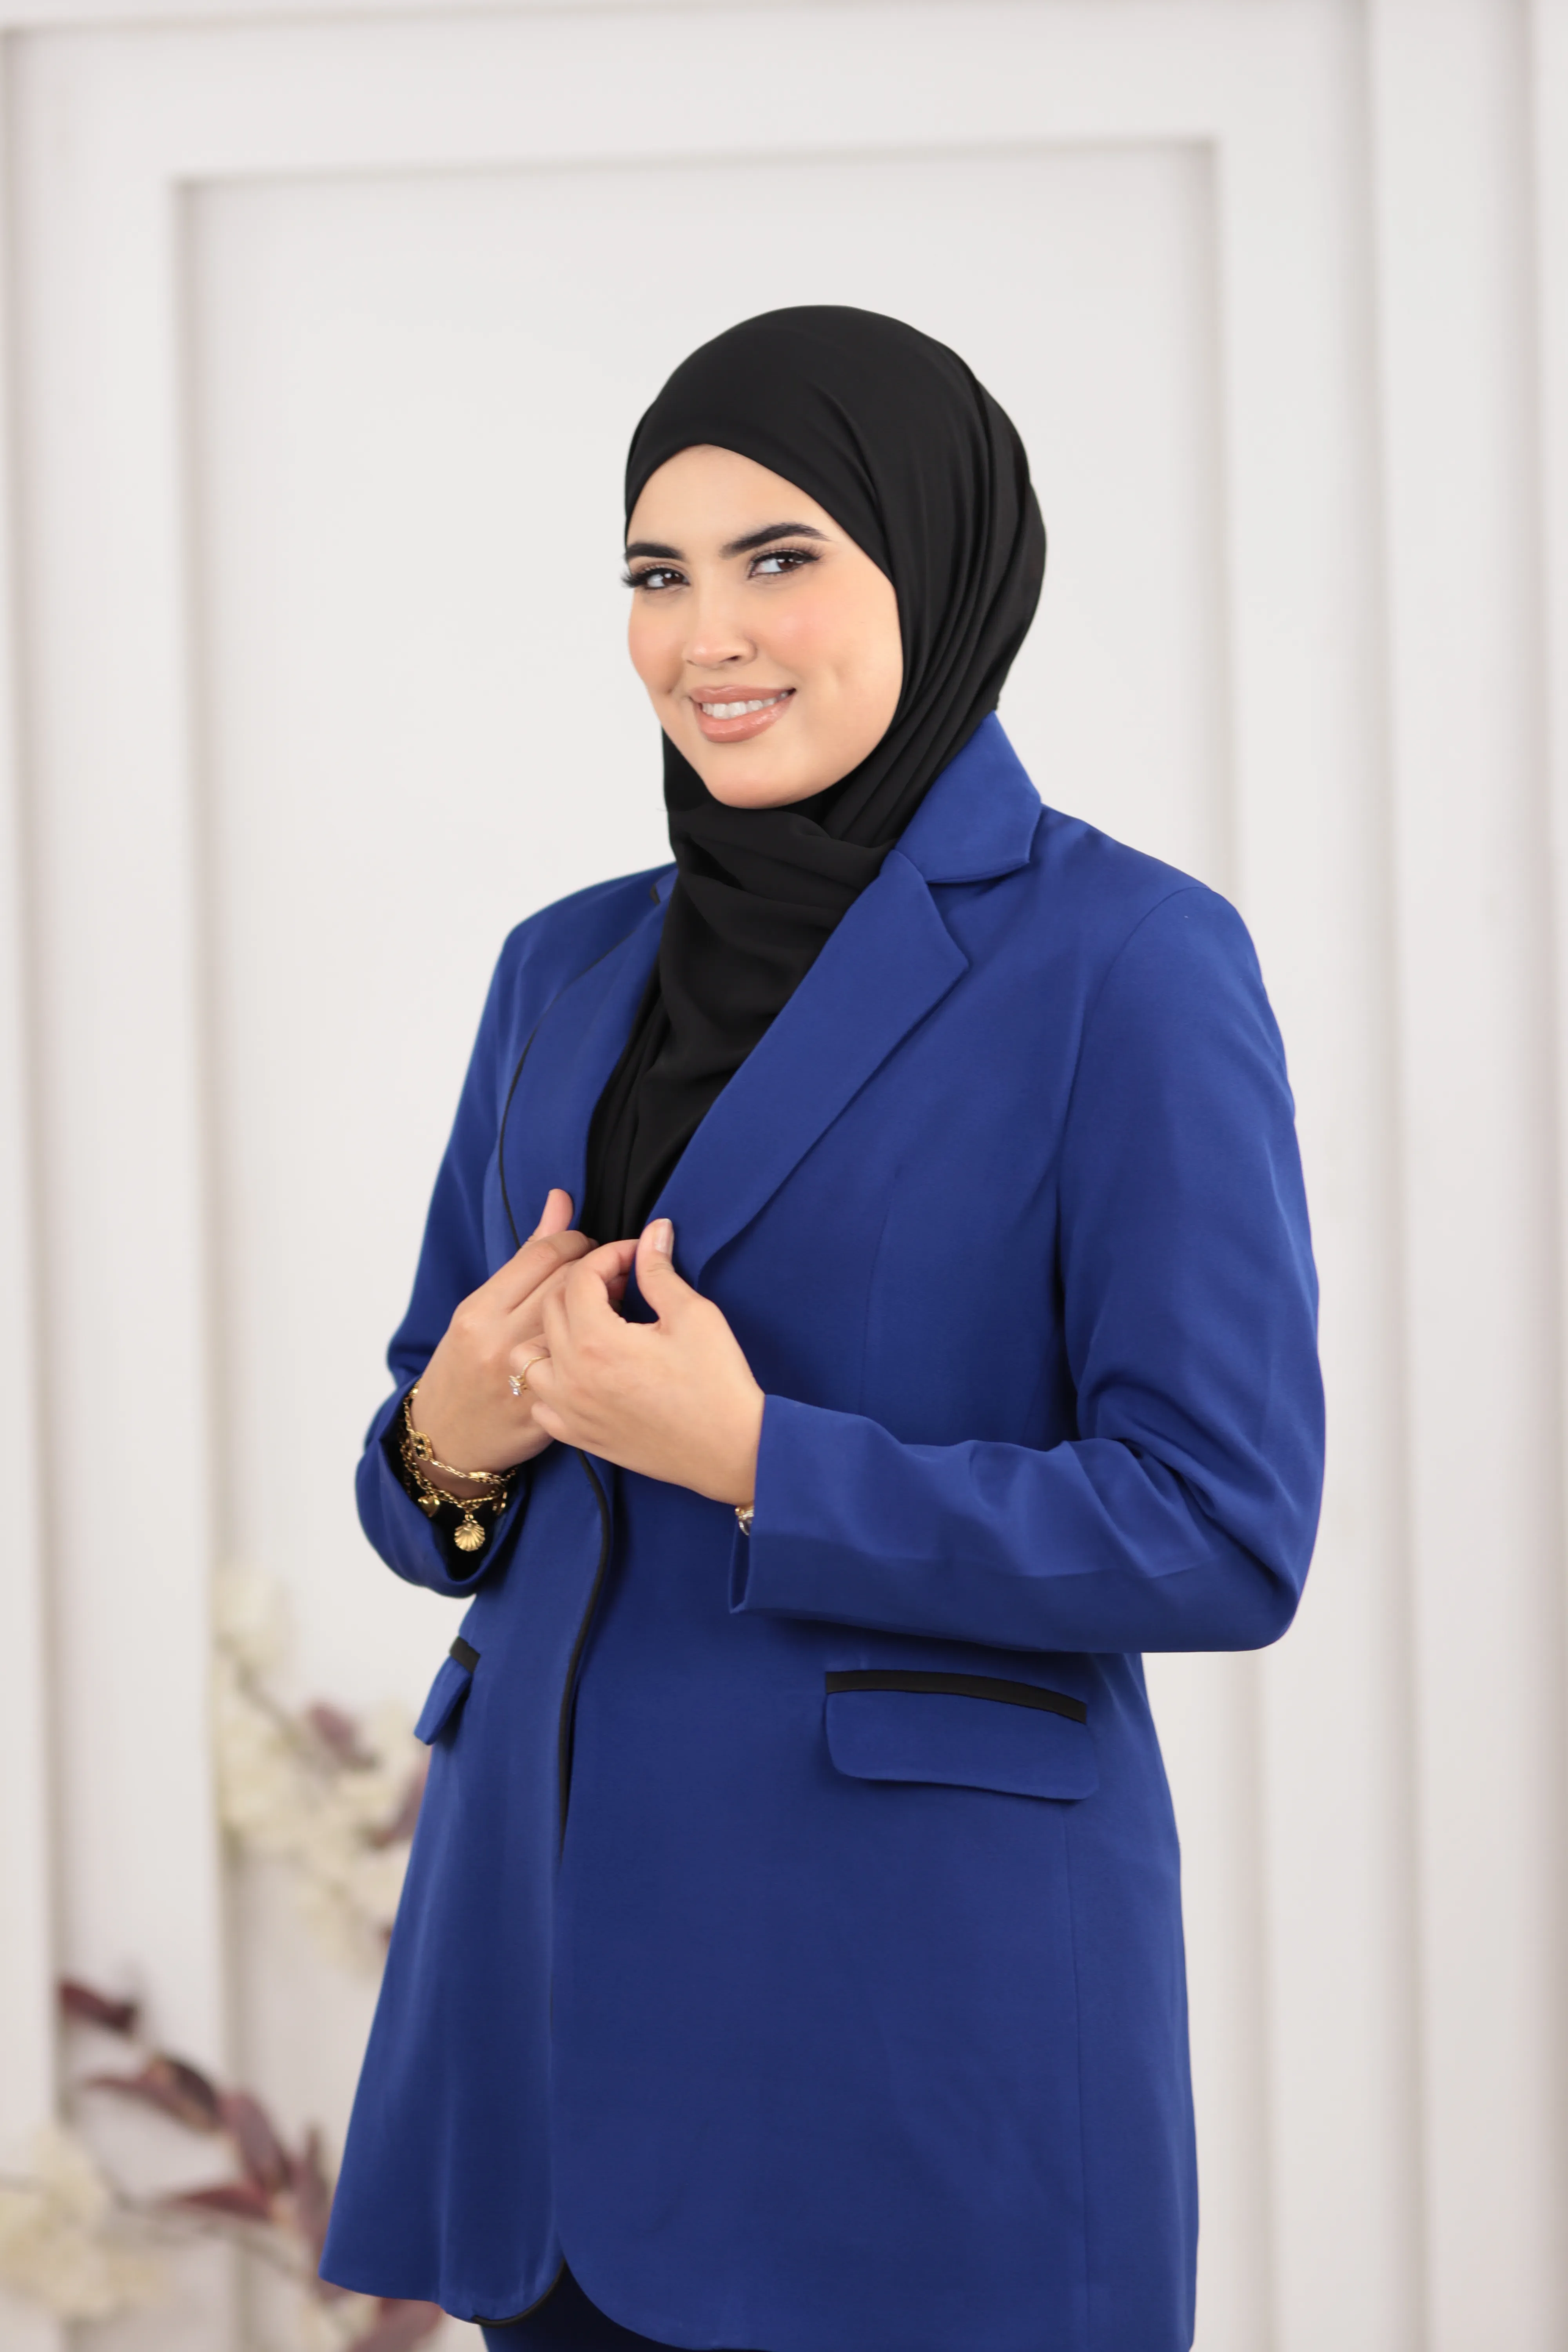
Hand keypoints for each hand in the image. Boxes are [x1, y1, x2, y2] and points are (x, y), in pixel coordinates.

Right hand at [412, 1189, 613, 1481]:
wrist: (449, 1437)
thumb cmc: (465, 1364)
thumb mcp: (482, 1307)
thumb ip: (528, 1254)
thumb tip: (561, 1200)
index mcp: (480, 1311)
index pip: (545, 1254)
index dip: (578, 1241)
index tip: (588, 1246)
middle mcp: (499, 1342)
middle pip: (570, 1283)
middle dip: (599, 1267)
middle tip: (611, 1269)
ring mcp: (525, 1379)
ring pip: (585, 1323)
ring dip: (610, 1302)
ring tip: (615, 1299)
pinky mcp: (549, 1410)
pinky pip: (590, 1365)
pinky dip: (608, 1343)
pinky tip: (613, 1338)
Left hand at [527, 1220, 763, 1505]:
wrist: (729, 1450)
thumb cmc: (717, 1384)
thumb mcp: (694, 1316)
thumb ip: (660, 1271)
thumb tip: (653, 1233)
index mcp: (598, 1341)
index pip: (580, 1277)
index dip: (608, 1254)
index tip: (635, 1254)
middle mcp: (572, 1375)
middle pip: (552, 1307)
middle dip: (584, 1283)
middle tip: (623, 1282)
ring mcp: (570, 1409)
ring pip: (529, 1356)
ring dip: (554, 1331)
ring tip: (592, 1326)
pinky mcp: (578, 1435)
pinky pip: (541, 1402)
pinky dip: (552, 1380)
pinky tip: (583, 1372)